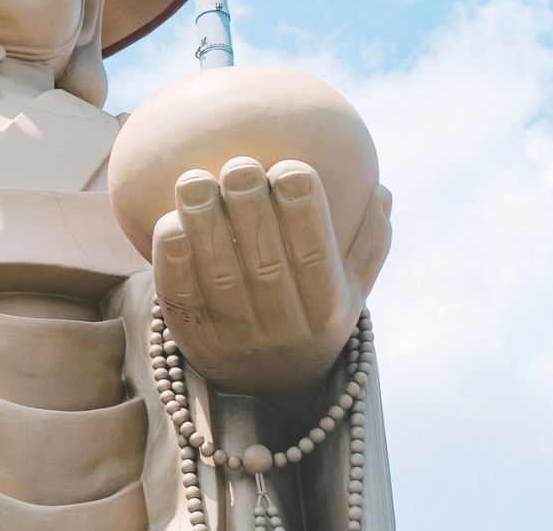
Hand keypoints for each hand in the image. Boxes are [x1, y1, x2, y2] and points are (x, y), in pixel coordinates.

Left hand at [151, 157, 390, 401]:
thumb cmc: (309, 312)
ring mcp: (235, 335)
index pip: (316, 257)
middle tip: (240, 165)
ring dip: (204, 225)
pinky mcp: (192, 337)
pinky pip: (180, 295)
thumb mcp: (349, 288)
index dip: (305, 212)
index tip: (292, 166)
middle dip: (251, 210)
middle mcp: (282, 327)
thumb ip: (368, 242)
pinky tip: (170, 220)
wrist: (264, 387)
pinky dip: (174, 257)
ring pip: (220, 276)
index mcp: (326, 309)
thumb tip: (382, 190)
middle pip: (265, 264)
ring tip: (194, 180)